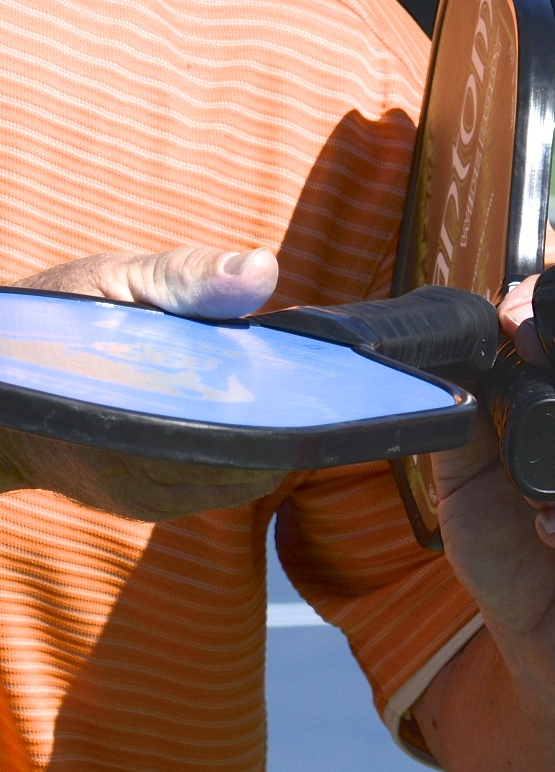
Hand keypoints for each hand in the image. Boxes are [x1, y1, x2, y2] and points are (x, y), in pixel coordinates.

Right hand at [0, 248, 286, 518]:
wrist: (0, 397)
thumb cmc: (51, 322)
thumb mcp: (112, 282)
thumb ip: (187, 278)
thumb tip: (261, 267)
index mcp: (134, 417)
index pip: (248, 430)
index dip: (287, 399)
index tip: (307, 369)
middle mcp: (142, 474)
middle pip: (256, 456)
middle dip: (280, 417)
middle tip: (292, 373)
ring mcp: (148, 497)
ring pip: (244, 473)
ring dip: (262, 432)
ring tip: (262, 386)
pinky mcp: (151, 504)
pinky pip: (222, 481)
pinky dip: (239, 446)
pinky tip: (235, 407)